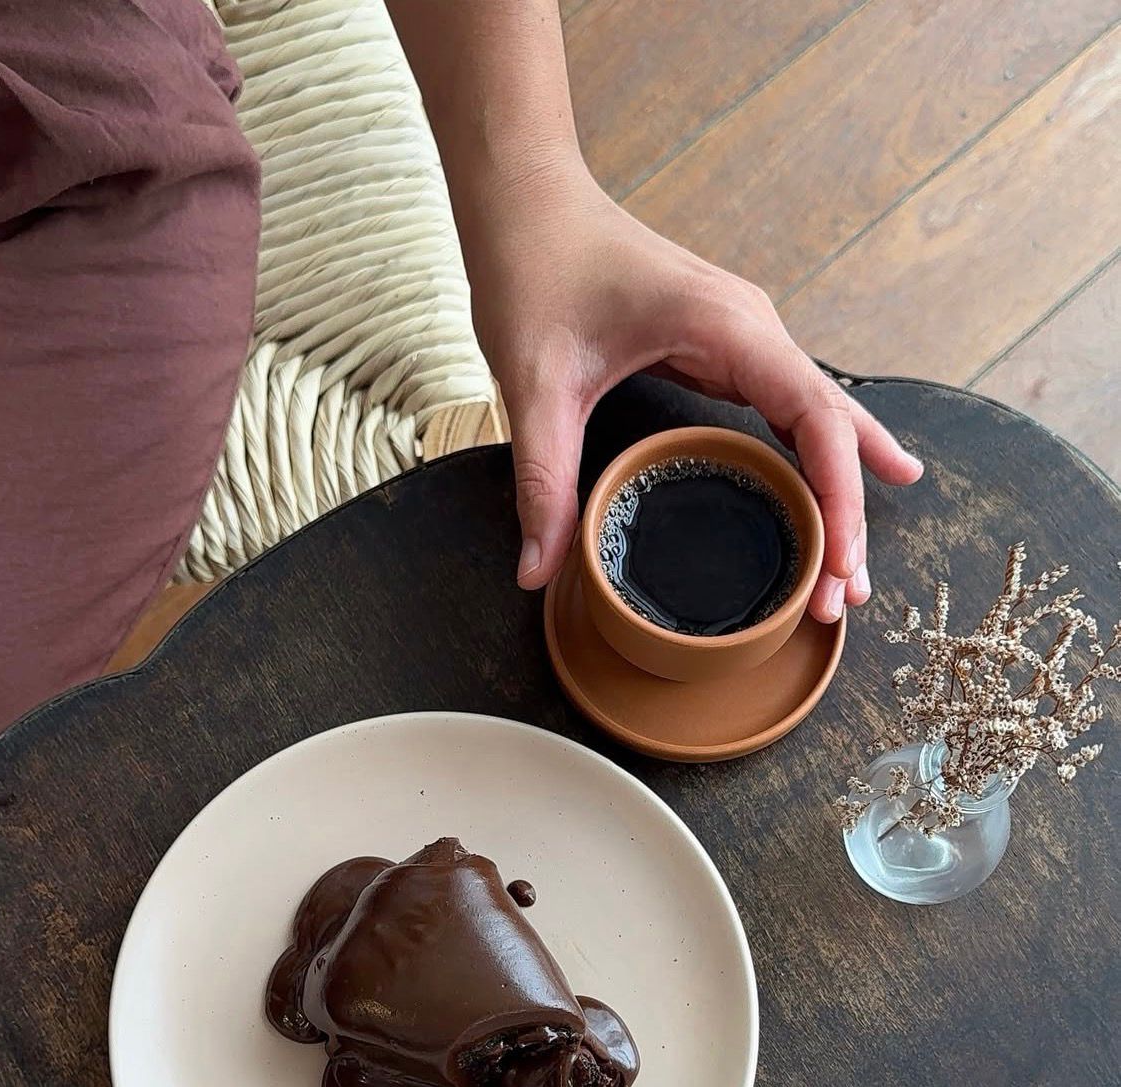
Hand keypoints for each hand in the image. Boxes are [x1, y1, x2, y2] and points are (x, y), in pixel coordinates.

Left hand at [464, 165, 922, 622]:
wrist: (524, 199)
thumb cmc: (534, 267)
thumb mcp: (533, 384)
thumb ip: (543, 480)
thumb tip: (538, 571)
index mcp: (725, 327)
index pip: (814, 417)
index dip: (838, 495)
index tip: (839, 563)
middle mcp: (751, 329)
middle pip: (828, 427)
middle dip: (845, 513)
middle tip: (849, 596)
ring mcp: (742, 336)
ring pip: (816, 419)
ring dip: (838, 490)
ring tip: (853, 567)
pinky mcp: (720, 347)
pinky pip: (785, 410)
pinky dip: (813, 459)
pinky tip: (839, 488)